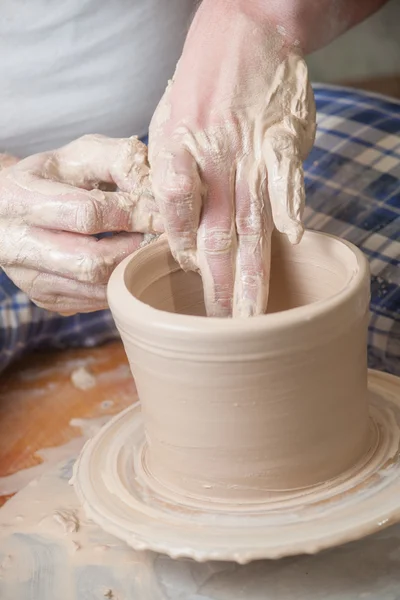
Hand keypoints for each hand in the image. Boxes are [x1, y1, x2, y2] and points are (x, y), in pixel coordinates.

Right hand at [0, 135, 161, 312]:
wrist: (12, 207)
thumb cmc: (55, 176)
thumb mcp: (82, 154)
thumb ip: (120, 161)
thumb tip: (154, 191)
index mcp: (21, 200)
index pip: (87, 215)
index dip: (132, 215)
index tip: (163, 215)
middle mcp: (18, 246)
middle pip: (93, 262)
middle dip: (136, 250)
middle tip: (160, 238)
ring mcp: (31, 279)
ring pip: (97, 289)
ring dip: (131, 270)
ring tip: (148, 250)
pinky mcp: (46, 299)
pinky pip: (94, 301)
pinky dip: (118, 284)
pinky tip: (126, 263)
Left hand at [149, 0, 314, 316]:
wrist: (245, 30)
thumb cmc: (200, 81)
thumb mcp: (165, 122)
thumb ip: (168, 174)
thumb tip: (177, 225)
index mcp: (177, 155)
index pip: (175, 216)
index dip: (182, 250)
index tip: (189, 276)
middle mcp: (213, 161)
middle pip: (215, 236)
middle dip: (219, 288)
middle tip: (221, 329)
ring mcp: (250, 154)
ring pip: (252, 224)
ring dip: (254, 271)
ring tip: (252, 312)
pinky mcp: (284, 144)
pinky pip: (288, 181)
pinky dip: (291, 208)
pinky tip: (292, 238)